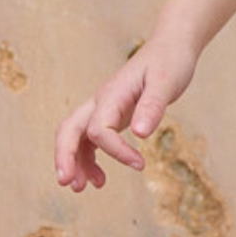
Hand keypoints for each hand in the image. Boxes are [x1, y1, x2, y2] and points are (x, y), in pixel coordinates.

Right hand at [54, 36, 197, 192]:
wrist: (170, 48)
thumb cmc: (170, 63)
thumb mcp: (166, 83)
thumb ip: (152, 106)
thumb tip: (140, 134)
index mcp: (112, 94)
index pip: (99, 129)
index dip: (116, 151)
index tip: (140, 165)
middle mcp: (101, 102)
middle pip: (69, 129)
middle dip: (65, 156)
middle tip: (67, 183)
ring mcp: (103, 108)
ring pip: (75, 137)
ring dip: (74, 162)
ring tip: (82, 188)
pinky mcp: (110, 115)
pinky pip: (90, 140)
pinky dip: (89, 159)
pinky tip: (100, 178)